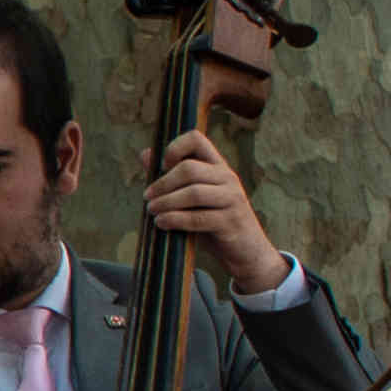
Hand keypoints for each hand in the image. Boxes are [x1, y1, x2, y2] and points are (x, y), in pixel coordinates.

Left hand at [140, 126, 286, 295]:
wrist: (244, 251)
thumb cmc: (213, 221)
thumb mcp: (192, 197)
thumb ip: (171, 177)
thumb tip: (145, 154)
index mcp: (217, 166)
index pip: (196, 140)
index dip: (174, 147)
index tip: (161, 165)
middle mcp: (227, 177)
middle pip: (189, 169)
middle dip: (163, 183)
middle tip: (148, 198)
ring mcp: (232, 198)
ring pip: (194, 193)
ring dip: (166, 202)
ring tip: (152, 211)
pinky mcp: (231, 221)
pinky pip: (198, 217)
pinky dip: (175, 220)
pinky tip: (162, 223)